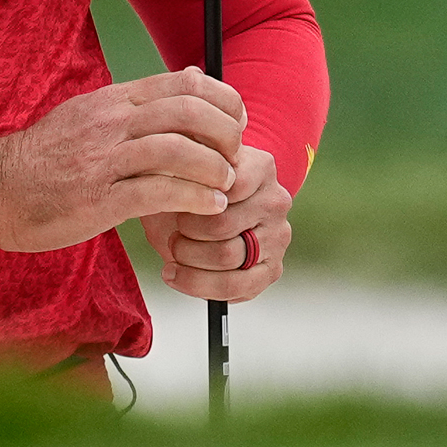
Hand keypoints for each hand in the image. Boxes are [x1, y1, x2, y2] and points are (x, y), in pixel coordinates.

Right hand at [0, 68, 243, 252]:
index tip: (235, 123)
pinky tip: (207, 206)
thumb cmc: (47, 157)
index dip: (222, 100)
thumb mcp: (91, 113)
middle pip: (188, 111)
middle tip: (235, 155)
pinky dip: (192, 198)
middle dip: (225, 133)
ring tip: (225, 183)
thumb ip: (142, 99)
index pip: (183, 83)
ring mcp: (103, 159)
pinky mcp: (97, 198)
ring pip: (176, 149)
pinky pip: (157, 192)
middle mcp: (110, 122)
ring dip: (213, 167)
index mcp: (112, 99)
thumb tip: (192, 74)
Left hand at [144, 143, 291, 301]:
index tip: (171, 199)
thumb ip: (179, 159)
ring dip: (188, 258)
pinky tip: (175, 274)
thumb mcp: (182, 163)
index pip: (223, 183)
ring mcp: (277, 237)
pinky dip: (197, 285)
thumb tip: (168, 162)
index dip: (188, 196)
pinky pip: (235, 287)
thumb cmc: (189, 184)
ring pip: (226, 257)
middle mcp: (275, 201)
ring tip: (174, 250)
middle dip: (184, 233)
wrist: (204, 207)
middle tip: (172, 230)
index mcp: (260, 167)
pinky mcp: (271, 270)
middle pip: (221, 224)